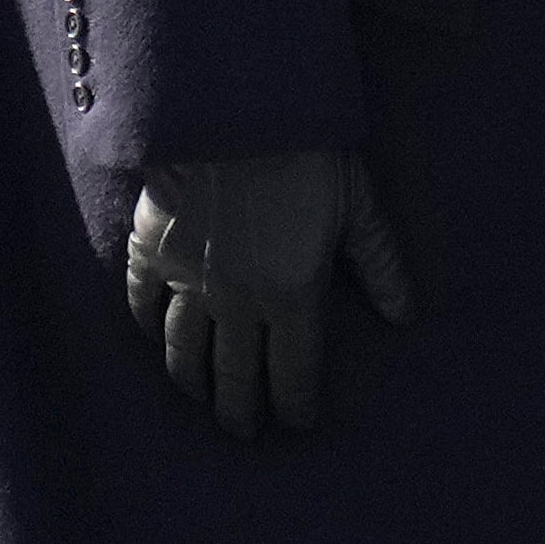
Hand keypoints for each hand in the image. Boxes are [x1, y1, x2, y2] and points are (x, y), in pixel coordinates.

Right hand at [124, 151, 416, 436]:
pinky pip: (140, 305)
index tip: (297, 425)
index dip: (295, 405)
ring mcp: (186, 281)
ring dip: (192, 384)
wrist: (234, 110)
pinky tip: (152, 339)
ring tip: (201, 401)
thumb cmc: (309, 152)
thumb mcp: (359, 206)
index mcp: (292, 294)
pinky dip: (145, 327)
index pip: (293, 372)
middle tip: (244, 435)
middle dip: (240, 412)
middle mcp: (235, 301)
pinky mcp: (149, 252)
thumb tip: (404, 315)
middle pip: (233, 376)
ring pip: (182, 353)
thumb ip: (380, 263)